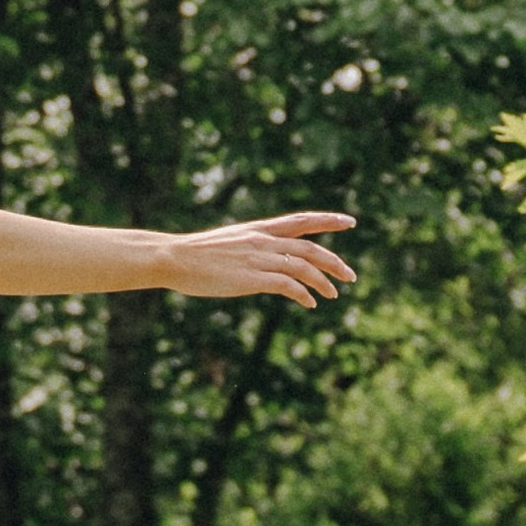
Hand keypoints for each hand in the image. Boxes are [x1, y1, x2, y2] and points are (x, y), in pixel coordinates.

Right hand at [160, 211, 356, 306]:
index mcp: (259, 230)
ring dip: (323, 282)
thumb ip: (251, 249)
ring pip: (303, 267)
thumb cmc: (196, 255)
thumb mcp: (229, 244)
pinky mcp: (252, 278)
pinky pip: (288, 286)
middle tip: (351, 276)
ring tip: (334, 295)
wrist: (174, 258)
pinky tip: (310, 304)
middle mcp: (263, 241)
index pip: (301, 221)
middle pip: (310, 248)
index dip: (328, 220)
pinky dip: (304, 295)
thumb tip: (264, 261)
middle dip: (334, 262)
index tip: (349, 222)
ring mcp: (259, 259)